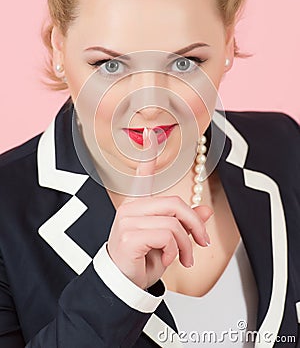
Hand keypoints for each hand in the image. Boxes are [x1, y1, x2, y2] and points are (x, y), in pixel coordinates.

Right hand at [107, 128, 212, 289]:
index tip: (150, 133)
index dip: (148, 155)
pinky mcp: (129, 235)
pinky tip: (166, 260)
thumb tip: (206, 213)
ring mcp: (128, 220)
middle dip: (195, 224)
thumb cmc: (143, 261)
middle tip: (201, 242)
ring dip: (186, 245)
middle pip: (175, 204)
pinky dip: (174, 251)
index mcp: (139, 207)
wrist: (125, 286)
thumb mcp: (170, 243)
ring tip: (183, 258)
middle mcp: (131, 209)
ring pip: (174, 223)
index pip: (143, 177)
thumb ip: (186, 225)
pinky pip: (167, 235)